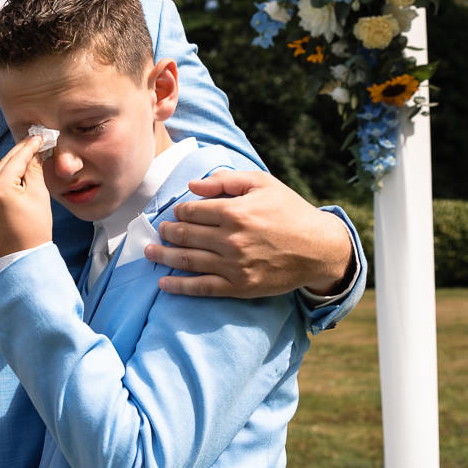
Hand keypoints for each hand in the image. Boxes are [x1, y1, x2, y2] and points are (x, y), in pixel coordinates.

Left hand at [0, 134, 54, 258]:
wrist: (22, 256)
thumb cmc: (35, 228)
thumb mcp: (39, 195)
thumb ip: (34, 169)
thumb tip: (35, 152)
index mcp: (0, 187)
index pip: (17, 158)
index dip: (30, 146)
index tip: (40, 137)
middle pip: (5, 162)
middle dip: (20, 153)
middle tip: (36, 145)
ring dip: (9, 165)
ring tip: (26, 165)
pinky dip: (0, 177)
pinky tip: (13, 178)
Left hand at [143, 170, 353, 296]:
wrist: (318, 248)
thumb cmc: (290, 211)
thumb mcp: (262, 183)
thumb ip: (225, 180)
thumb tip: (192, 186)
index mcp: (234, 212)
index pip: (191, 211)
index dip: (180, 210)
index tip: (177, 212)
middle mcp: (230, 239)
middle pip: (185, 235)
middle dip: (168, 231)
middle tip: (160, 230)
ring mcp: (233, 265)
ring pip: (188, 260)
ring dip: (164, 256)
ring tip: (149, 252)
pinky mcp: (239, 286)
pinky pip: (202, 287)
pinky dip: (180, 286)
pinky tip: (164, 284)